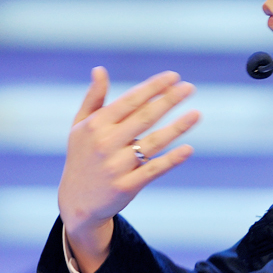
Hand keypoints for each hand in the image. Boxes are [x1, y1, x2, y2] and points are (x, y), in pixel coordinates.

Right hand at [58, 68, 199, 271]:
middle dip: (169, 100)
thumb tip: (99, 69)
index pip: (130, 101)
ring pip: (153, 142)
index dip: (153, 87)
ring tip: (196, 114)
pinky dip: (171, 160)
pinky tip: (188, 149)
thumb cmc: (82, 157)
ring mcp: (116, 166)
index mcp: (96, 125)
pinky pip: (153, 170)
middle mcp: (105, 143)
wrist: (76, 202)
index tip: (174, 76)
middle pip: (144, 117)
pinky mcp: (126, 187)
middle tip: (190, 88)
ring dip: (177, 127)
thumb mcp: (80, 127)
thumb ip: (93, 98)